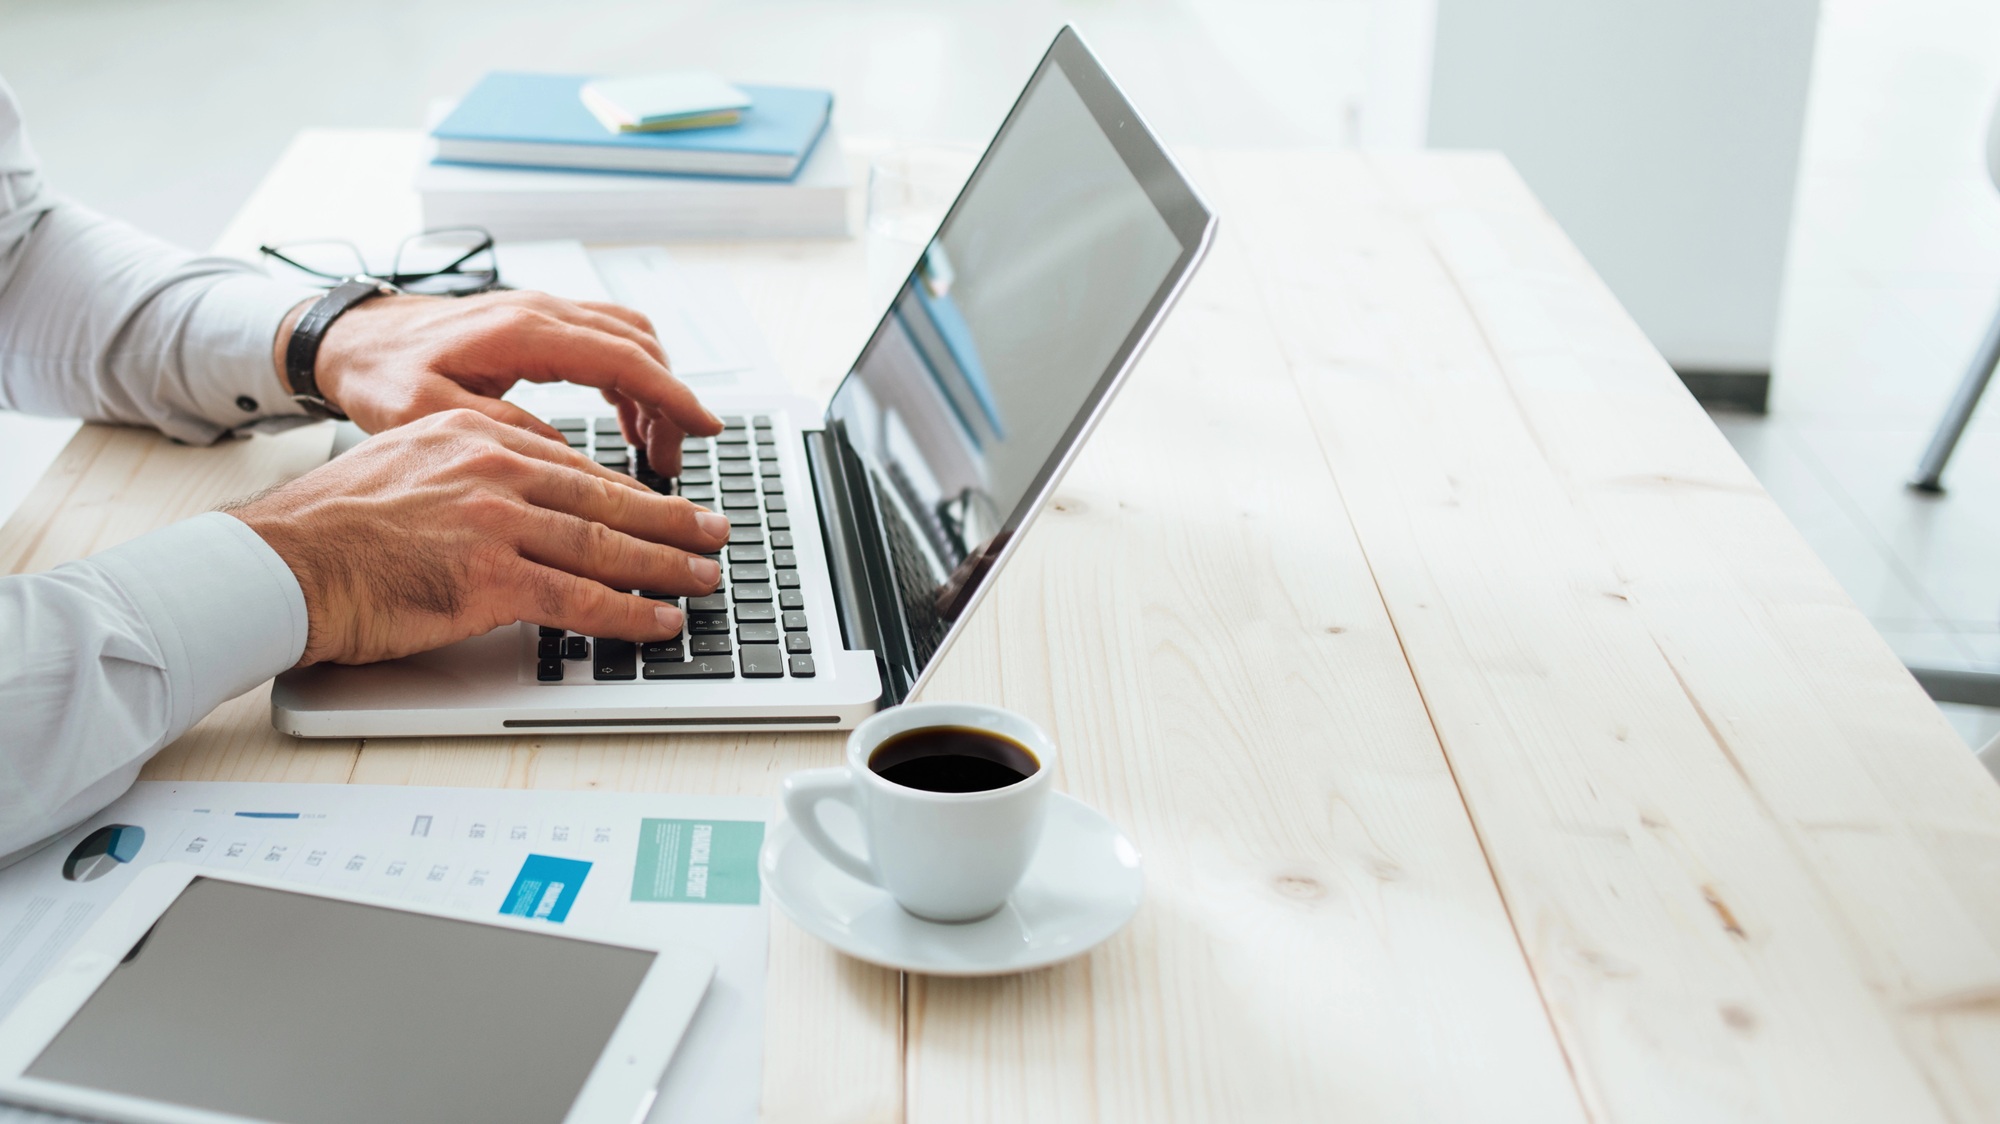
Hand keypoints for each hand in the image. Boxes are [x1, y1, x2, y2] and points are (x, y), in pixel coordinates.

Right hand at [228, 409, 729, 665]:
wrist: (279, 564)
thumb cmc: (329, 529)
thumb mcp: (406, 464)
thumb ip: (467, 473)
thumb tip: (518, 500)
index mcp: (475, 434)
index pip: (573, 466)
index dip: (628, 493)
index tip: (662, 506)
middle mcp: (494, 467)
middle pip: (605, 499)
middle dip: (670, 521)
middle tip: (714, 534)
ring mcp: (495, 520)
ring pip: (605, 546)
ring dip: (665, 566)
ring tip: (704, 578)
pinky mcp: (490, 576)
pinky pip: (580, 599)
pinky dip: (629, 614)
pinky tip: (660, 622)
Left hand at [282, 289, 722, 474]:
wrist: (349, 338)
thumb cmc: (380, 374)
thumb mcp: (431, 414)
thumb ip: (503, 433)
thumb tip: (567, 458)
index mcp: (523, 332)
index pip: (624, 358)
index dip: (672, 396)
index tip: (705, 428)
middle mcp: (541, 311)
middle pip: (639, 346)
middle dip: (669, 402)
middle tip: (673, 460)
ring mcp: (542, 310)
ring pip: (629, 339)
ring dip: (652, 388)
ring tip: (654, 447)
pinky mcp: (538, 322)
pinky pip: (607, 339)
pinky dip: (631, 377)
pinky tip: (627, 419)